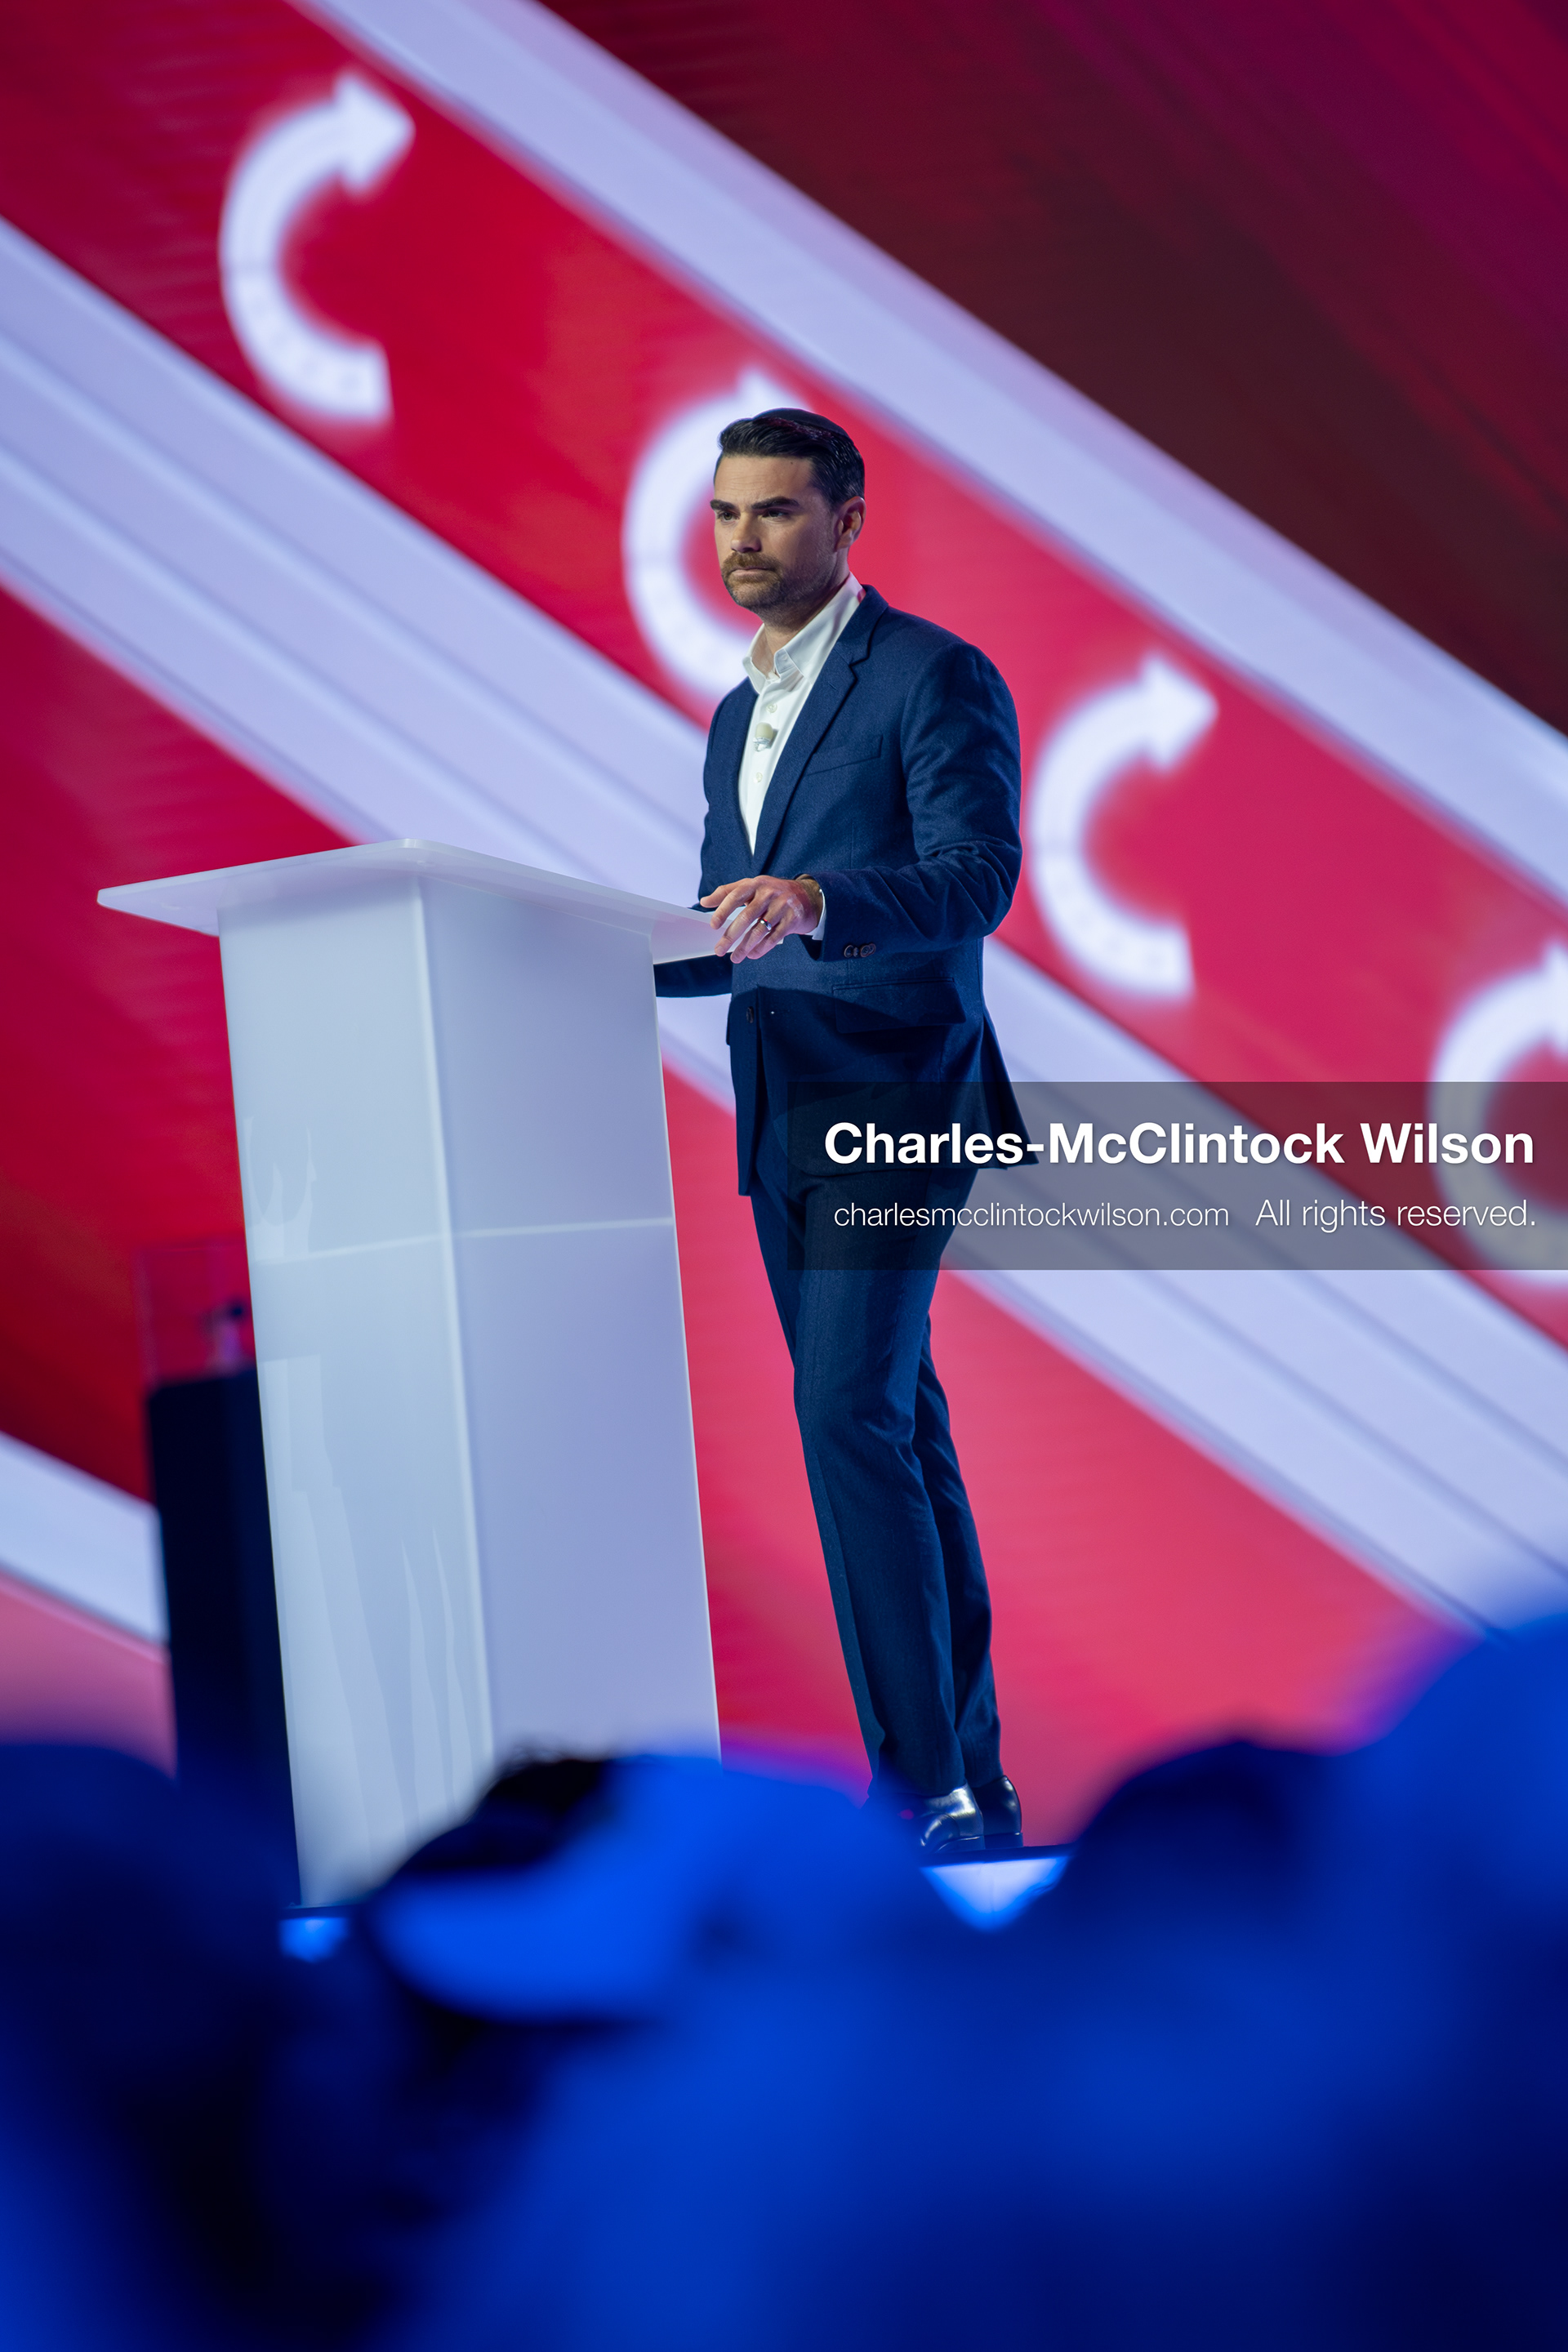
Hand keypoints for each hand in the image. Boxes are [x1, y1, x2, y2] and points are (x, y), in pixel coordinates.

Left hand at [702, 874, 822, 961]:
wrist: (808, 896)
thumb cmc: (773, 892)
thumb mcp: (752, 887)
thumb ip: (728, 892)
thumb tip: (704, 901)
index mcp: (756, 884)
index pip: (736, 896)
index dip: (723, 910)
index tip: (713, 925)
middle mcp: (769, 893)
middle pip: (746, 917)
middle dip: (730, 936)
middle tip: (719, 949)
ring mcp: (783, 906)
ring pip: (759, 930)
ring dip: (745, 947)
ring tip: (735, 958)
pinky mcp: (793, 919)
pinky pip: (774, 937)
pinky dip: (761, 948)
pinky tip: (752, 955)